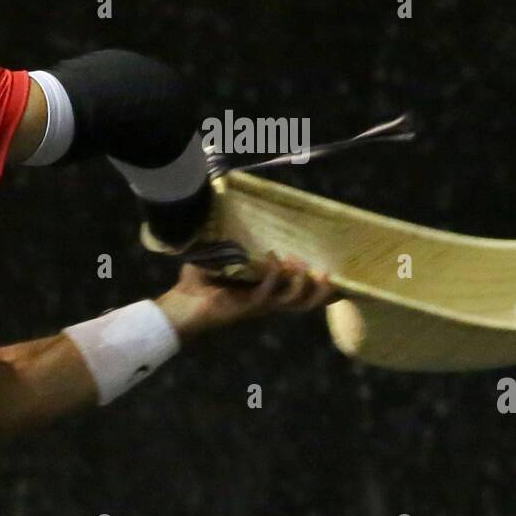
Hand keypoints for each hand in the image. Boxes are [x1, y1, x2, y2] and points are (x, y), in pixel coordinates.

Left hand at [154, 253, 337, 343]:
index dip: (319, 290)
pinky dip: (274, 276)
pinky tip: (274, 258)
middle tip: (328, 273)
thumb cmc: (196, 282)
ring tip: (304, 265)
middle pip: (303, 303)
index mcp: (263, 291)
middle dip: (320, 292)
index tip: (337, 279)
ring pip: (293, 302)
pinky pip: (268, 294)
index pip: (297, 293)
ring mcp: (257, 306)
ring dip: (302, 285)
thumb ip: (228, 240)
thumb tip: (224, 207)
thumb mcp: (218, 257)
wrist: (178, 305)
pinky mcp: (246, 307)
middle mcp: (264, 301)